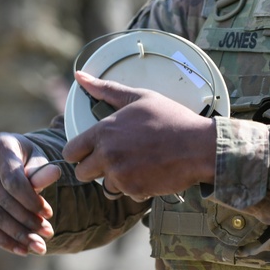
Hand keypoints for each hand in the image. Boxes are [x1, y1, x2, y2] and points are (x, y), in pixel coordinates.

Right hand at [0, 133, 61, 255]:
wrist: (0, 157)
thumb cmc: (23, 158)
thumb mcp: (36, 158)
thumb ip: (42, 169)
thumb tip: (54, 174)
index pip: (13, 180)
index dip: (31, 200)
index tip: (49, 214)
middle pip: (2, 201)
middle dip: (27, 221)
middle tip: (47, 235)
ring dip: (16, 235)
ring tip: (37, 246)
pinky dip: (2, 239)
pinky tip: (20, 248)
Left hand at [63, 71, 216, 199]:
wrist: (198, 146)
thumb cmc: (171, 119)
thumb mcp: (140, 97)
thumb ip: (107, 90)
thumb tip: (79, 75)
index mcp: (105, 130)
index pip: (71, 151)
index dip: (80, 152)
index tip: (91, 152)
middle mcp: (108, 154)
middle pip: (82, 173)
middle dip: (95, 169)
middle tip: (116, 160)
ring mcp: (120, 174)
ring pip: (105, 186)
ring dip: (117, 179)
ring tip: (138, 165)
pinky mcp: (134, 190)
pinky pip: (126, 193)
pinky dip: (136, 187)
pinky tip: (151, 172)